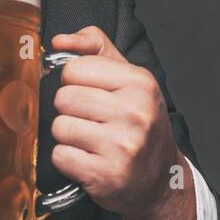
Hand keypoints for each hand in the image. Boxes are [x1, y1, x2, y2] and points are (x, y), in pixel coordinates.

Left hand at [49, 27, 195, 219]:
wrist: (160, 179)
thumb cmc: (139, 124)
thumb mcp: (128, 78)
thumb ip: (95, 48)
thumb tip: (60, 40)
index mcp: (140, 83)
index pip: (75, 69)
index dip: (75, 82)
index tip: (91, 93)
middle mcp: (135, 112)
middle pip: (64, 98)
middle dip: (70, 110)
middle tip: (91, 121)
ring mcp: (122, 145)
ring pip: (59, 126)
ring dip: (67, 136)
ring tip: (90, 141)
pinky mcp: (106, 174)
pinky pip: (60, 156)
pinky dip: (67, 159)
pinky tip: (87, 159)